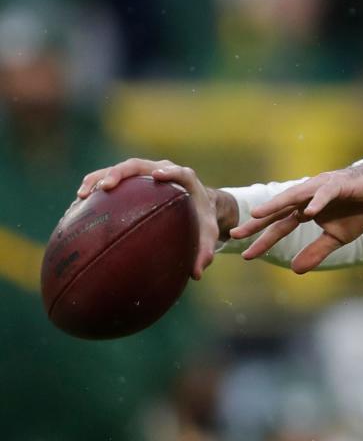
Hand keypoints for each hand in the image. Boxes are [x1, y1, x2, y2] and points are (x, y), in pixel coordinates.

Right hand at [76, 158, 230, 279]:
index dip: (168, 172)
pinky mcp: (131, 180)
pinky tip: (77, 206)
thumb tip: (196, 275)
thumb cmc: (201, 218)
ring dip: (98, 178)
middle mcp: (161, 170)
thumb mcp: (207, 234)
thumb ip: (204, 251)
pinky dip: (94, 189)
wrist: (196, 203)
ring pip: (118, 170)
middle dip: (119, 173)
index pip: (177, 171)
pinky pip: (108, 180)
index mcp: (185, 178)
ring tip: (81, 195)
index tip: (157, 176)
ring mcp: (144, 173)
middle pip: (138, 166)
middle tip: (105, 186)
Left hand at [231, 143, 362, 272]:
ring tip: (258, 214)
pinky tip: (309, 212)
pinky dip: (317, 201)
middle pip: (279, 210)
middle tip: (235, 234)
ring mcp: (321, 188)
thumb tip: (294, 271)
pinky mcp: (339, 184)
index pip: (280, 226)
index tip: (246, 255)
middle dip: (257, 222)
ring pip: (294, 196)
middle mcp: (308, 197)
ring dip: (276, 205)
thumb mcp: (337, 238)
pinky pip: (326, 193)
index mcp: (305, 210)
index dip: (264, 240)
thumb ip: (316, 252)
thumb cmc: (360, 209)